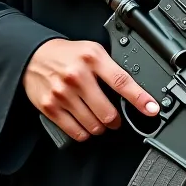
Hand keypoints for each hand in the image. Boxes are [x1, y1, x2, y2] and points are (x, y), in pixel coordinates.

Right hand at [23, 38, 159, 142]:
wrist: (32, 56)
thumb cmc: (67, 55)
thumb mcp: (92, 52)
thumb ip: (111, 69)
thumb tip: (134, 92)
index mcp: (92, 59)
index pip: (122, 82)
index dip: (140, 98)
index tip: (152, 109)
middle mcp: (78, 76)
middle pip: (108, 113)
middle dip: (115, 120)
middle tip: (114, 117)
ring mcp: (63, 93)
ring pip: (93, 126)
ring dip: (100, 127)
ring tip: (96, 117)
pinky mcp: (50, 107)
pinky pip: (76, 132)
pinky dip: (84, 133)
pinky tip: (83, 123)